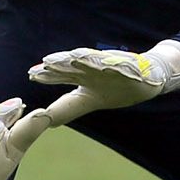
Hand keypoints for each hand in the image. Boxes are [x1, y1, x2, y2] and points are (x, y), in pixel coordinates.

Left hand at [28, 39, 179, 108]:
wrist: (147, 78)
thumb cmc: (115, 87)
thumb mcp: (88, 101)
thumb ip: (68, 108)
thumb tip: (46, 122)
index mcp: (82, 77)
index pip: (61, 74)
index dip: (48, 74)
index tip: (32, 74)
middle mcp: (94, 69)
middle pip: (75, 65)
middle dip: (62, 63)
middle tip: (47, 62)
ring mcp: (111, 66)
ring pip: (96, 61)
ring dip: (85, 59)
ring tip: (73, 57)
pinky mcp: (128, 67)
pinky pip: (120, 65)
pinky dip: (114, 64)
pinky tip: (108, 64)